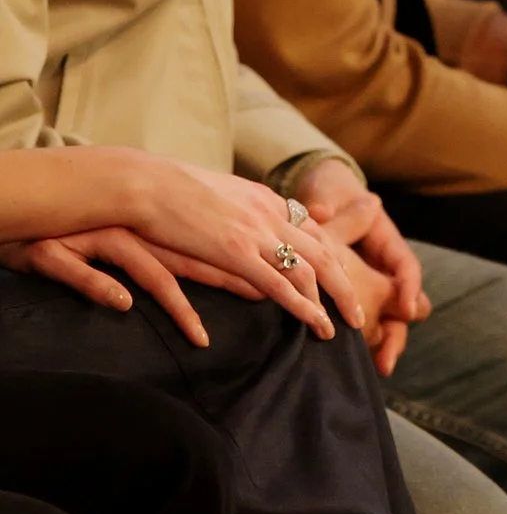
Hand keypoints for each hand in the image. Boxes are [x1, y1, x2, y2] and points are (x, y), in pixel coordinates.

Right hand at [1, 159, 336, 342]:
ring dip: (329, 302)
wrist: (140, 183)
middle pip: (323, 253)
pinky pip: (278, 284)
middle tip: (359, 317)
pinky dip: (300, 307)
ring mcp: (254, 230)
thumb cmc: (167, 193)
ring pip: (309, 270)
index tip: (347, 284)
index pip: (314, 234)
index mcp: (264, 200)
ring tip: (340, 330)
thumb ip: (238, 216)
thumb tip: (252, 238)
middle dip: (344, 286)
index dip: (334, 262)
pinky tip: (312, 326)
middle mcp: (269, 213)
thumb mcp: (215, 199)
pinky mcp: (234, 250)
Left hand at [294, 158, 430, 377]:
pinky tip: (347, 367)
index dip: (408, 288)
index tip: (405, 307)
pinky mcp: (353, 309)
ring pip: (386, 325)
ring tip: (374, 369)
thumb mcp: (327, 204)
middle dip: (397, 332)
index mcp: (385, 244)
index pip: (406, 268)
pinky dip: (362, 349)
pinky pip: (365, 333)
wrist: (310, 210)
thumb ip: (332, 212)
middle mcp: (382, 272)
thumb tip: (330, 209)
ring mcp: (370, 293)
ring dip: (382, 346)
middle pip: (404, 306)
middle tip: (386, 359)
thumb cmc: (325, 202)